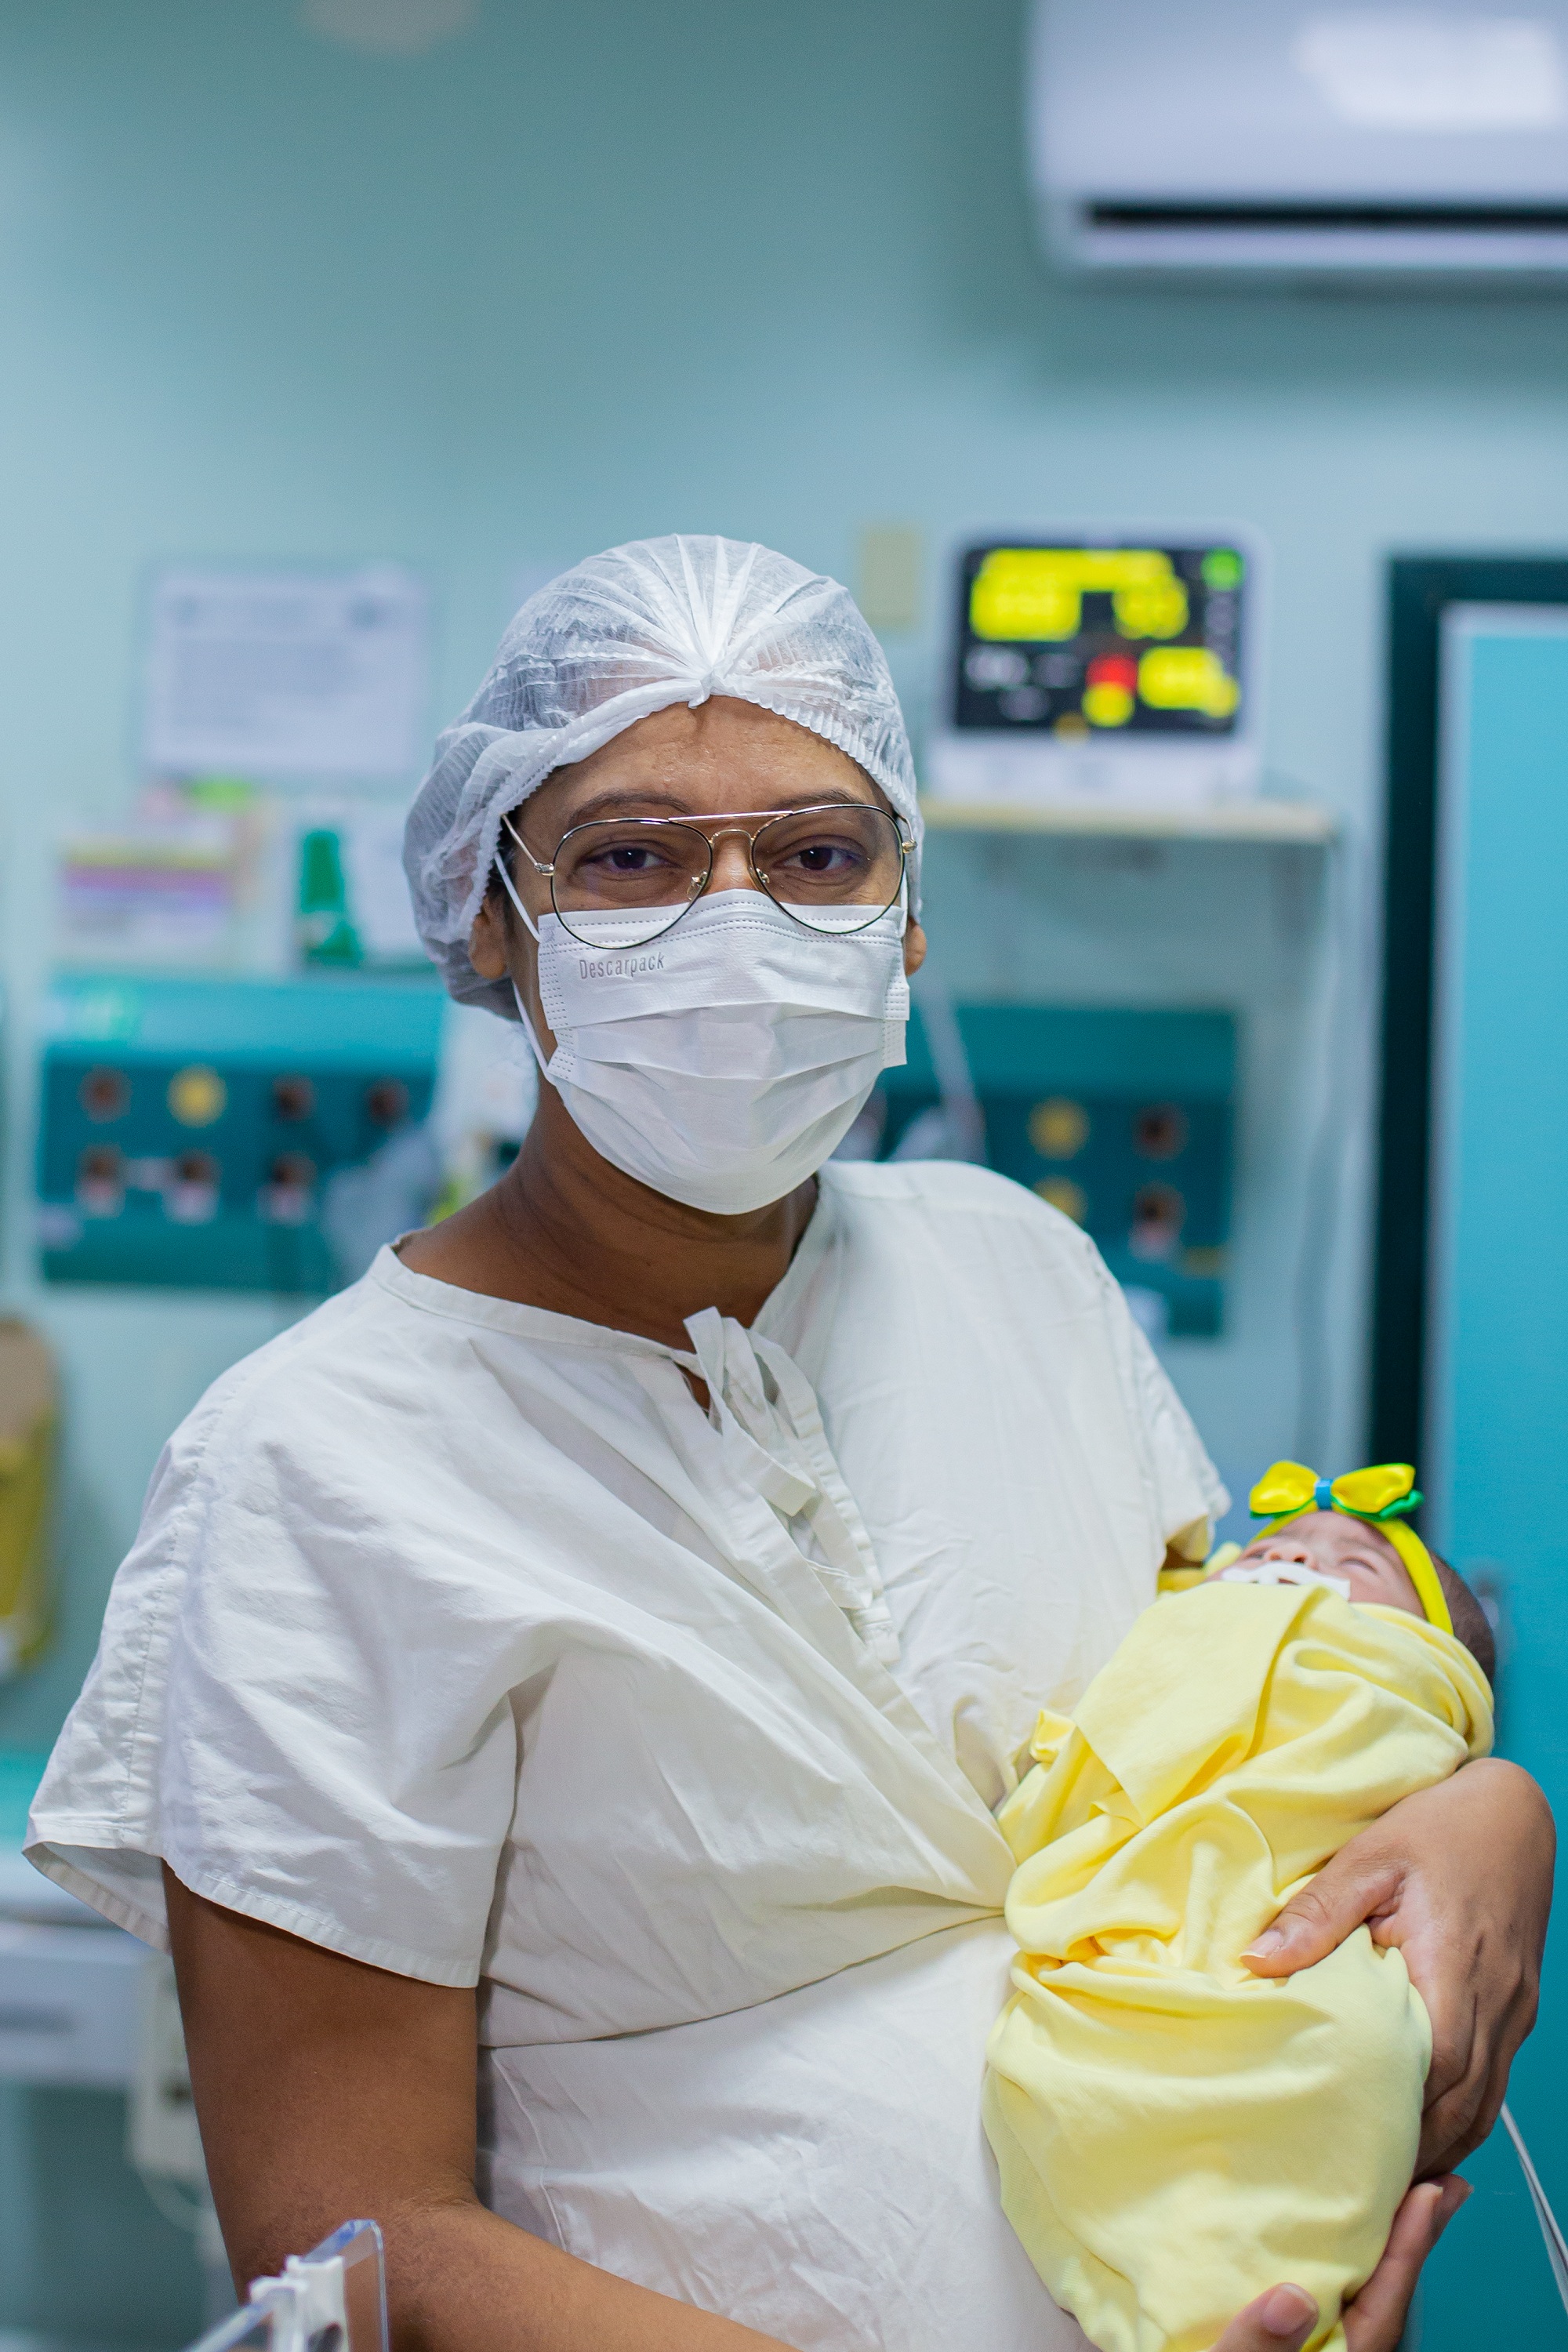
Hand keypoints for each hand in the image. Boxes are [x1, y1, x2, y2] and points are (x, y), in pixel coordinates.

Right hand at [1210, 2178, 1468, 2351]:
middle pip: (1383, 2300)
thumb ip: (1256, 2347)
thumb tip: (1294, 2298)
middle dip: (1412, 2244)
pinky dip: (1344, 2268)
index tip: (1432, 2195)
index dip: (1409, 2250)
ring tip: (1404, 2205)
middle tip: (1447, 2188)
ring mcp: (1317, 2351)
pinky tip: (1337, 2245)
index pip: (1381, 2310)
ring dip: (1382, 2252)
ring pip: (1359, 2303)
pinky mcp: (1290, 2346)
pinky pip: (1329, 2303)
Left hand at [1242, 1757, 1553, 2173]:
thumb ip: (1317, 1913)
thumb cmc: (1436, 1830)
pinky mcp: (1517, 2009)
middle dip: (1414, 2153)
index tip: (1344, 2153)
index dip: (1395, 2121)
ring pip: (1484, 2105)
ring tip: (1384, 2175)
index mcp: (1454, 1971)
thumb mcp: (1368, 1858)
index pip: (1435, 2070)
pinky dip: (1461, 2115)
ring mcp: (1513, 2012)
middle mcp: (1494, 2004)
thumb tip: (1257, 1962)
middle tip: (1354, 2186)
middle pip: (1462, 2106)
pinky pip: (1493, 2082)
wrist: (1510, 1812)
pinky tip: (1423, 2127)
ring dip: (1439, 2144)